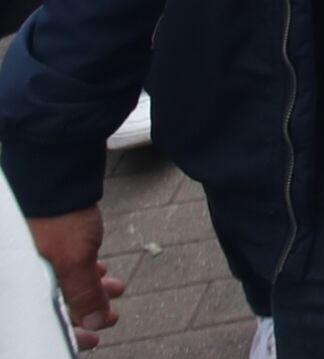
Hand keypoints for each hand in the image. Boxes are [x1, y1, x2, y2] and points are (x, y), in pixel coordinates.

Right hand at [28, 207, 123, 348]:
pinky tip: (100, 268)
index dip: (70, 333)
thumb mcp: (74, 260)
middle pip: (52, 304)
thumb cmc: (57, 215)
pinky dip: (82, 271)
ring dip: (89, 289)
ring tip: (115, 289)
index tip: (93, 339)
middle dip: (85, 311)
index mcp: (21, 283)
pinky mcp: (44, 242)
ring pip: (60, 284)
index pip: (42, 320)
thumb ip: (84, 293)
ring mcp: (31, 257)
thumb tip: (95, 321)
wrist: (56, 171)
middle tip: (110, 316)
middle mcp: (23, 272)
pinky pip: (61, 266)